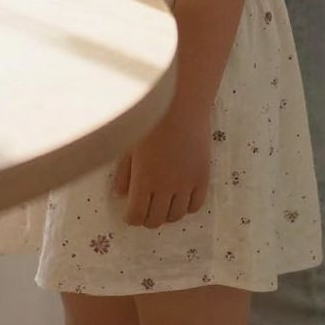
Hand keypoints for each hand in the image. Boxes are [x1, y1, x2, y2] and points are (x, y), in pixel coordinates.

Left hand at [112, 105, 211, 228]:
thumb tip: (121, 194)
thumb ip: (124, 173)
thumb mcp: (129, 145)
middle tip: (144, 209)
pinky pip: (195, 205)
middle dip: (147, 218)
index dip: (131, 218)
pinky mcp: (203, 177)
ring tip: (161, 204)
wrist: (181, 104)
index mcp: (144, 180)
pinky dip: (186, 207)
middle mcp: (166, 187)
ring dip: (166, 214)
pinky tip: (179, 198)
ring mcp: (187, 183)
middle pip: (156, 220)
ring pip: (176, 216)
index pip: (136, 215)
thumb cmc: (150, 120)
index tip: (129, 213)